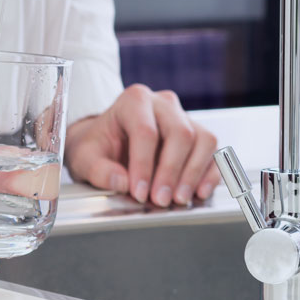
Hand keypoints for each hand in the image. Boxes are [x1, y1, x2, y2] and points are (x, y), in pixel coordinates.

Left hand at [64, 84, 220, 206]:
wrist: (108, 142)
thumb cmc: (98, 146)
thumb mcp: (84, 157)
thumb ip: (97, 169)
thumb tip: (120, 181)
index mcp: (134, 100)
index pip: (146, 131)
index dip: (144, 165)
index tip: (139, 192)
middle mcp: (163, 103)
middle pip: (180, 133)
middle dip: (171, 171)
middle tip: (160, 200)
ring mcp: (185, 117)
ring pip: (203, 140)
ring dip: (193, 173)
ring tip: (179, 199)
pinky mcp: (198, 135)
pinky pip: (214, 152)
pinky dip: (211, 174)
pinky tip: (200, 192)